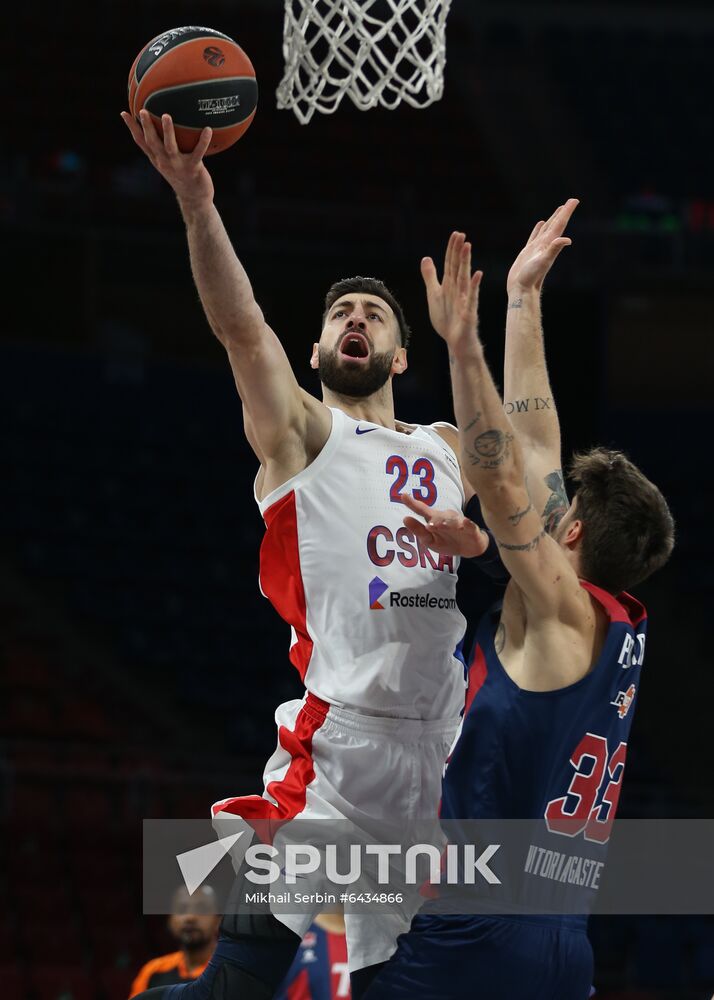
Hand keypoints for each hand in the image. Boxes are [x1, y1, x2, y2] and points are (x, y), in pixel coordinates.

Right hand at [120, 110, 214, 208]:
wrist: (194, 199)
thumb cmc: (182, 176)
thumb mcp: (168, 162)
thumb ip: (163, 147)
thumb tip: (163, 126)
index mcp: (157, 159)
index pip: (141, 142)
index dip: (132, 128)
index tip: (124, 113)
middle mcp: (164, 162)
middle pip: (152, 142)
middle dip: (147, 127)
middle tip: (143, 111)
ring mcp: (178, 165)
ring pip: (170, 147)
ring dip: (168, 131)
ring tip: (166, 116)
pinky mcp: (193, 168)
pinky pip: (198, 153)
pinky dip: (203, 141)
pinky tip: (208, 129)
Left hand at [401, 493, 489, 558]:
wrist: (469, 548)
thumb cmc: (447, 541)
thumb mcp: (430, 540)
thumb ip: (418, 530)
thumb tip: (404, 518)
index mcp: (435, 519)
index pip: (422, 510)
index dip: (413, 503)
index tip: (403, 495)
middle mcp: (446, 518)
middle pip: (438, 517)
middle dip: (434, 521)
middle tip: (429, 526)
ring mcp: (459, 522)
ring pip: (453, 521)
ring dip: (447, 524)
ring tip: (441, 527)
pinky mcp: (472, 529)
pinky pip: (470, 525)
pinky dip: (467, 524)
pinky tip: (465, 523)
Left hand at [421, 233, 482, 347]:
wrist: (455, 341)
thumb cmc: (447, 319)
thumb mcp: (434, 295)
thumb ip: (430, 277)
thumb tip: (426, 258)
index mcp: (449, 285)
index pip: (450, 264)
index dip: (451, 249)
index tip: (455, 234)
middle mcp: (458, 290)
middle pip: (458, 268)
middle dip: (459, 251)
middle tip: (461, 235)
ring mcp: (465, 300)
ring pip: (464, 278)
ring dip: (466, 263)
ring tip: (467, 247)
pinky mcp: (469, 312)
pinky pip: (472, 298)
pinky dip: (474, 287)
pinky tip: (478, 275)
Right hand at [507, 198, 578, 295]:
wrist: (522, 290)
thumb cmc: (531, 277)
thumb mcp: (543, 261)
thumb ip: (553, 249)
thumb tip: (567, 240)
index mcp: (549, 244)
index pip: (560, 224)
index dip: (567, 212)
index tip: (574, 200)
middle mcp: (545, 245)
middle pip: (556, 224)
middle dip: (563, 213)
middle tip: (571, 202)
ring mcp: (537, 248)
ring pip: (546, 229)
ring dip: (553, 219)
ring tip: (559, 210)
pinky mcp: (528, 252)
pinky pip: (534, 236)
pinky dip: (538, 229)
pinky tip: (540, 224)